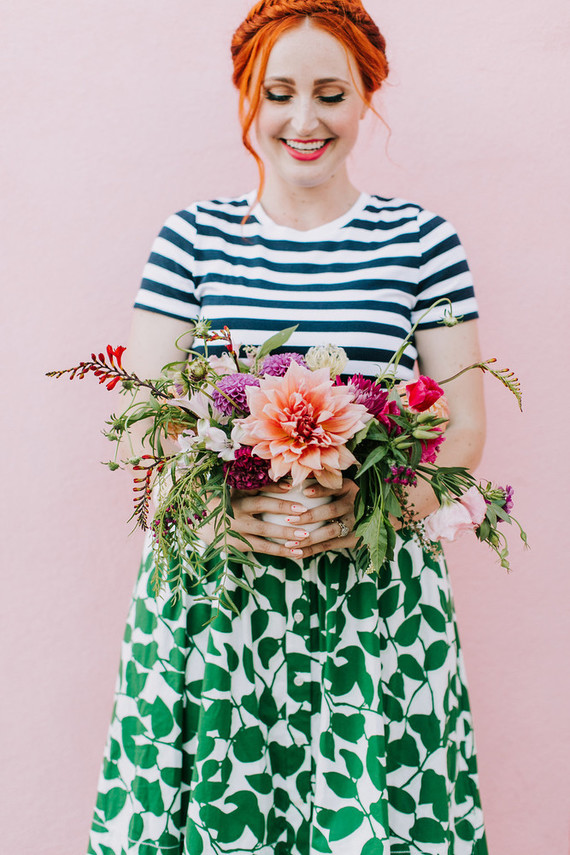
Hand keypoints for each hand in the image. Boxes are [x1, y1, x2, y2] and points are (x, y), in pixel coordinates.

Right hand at [197, 478, 358, 559]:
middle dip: (283, 507)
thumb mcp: (225, 484)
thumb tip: (268, 470)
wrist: (194, 524)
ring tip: (306, 537)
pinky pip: (262, 548)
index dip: (272, 484)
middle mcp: (234, 509)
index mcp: (233, 490)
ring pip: (264, 531)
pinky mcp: (238, 544)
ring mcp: (236, 529)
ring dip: (285, 534)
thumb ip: (243, 476)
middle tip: (304, 511)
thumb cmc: (218, 498)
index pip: (255, 485)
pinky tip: (298, 553)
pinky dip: (280, 550)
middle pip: (261, 506)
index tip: (290, 485)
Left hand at [282, 478, 359, 558]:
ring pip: (330, 531)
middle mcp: (354, 505)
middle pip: (331, 510)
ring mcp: (355, 523)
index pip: (335, 488)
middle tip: (289, 520)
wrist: (373, 520)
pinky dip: (313, 549)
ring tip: (289, 543)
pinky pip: (330, 545)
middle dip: (309, 516)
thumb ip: (324, 486)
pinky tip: (297, 553)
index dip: (320, 490)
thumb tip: (292, 484)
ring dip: (309, 538)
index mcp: (349, 488)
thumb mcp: (342, 488)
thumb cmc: (347, 500)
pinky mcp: (353, 539)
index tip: (304, 492)